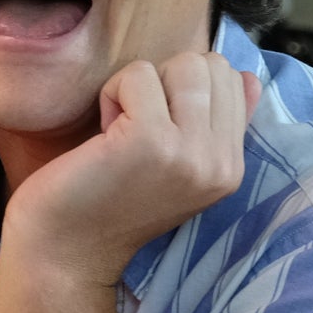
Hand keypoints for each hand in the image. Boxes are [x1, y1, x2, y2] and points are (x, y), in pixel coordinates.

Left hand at [2, 52, 259, 285]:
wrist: (66, 248)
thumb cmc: (109, 198)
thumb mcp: (178, 164)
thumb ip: (214, 124)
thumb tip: (245, 76)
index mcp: (232, 167)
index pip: (234, 79)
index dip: (182, 86)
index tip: (153, 125)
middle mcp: (222, 163)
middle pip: (211, 65)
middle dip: (165, 79)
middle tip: (135, 124)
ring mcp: (191, 152)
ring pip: (182, 64)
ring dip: (139, 84)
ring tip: (120, 128)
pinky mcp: (151, 140)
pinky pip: (138, 74)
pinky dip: (112, 92)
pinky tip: (103, 133)